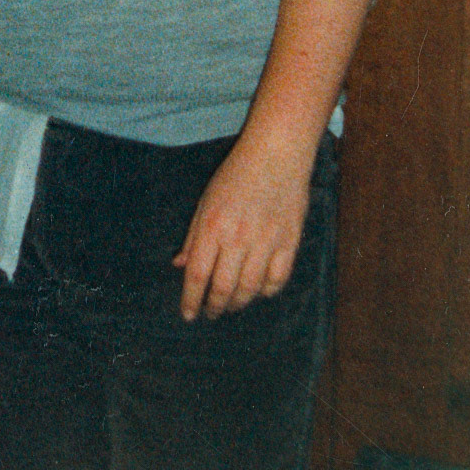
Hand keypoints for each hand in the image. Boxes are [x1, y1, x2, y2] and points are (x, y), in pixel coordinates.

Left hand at [173, 134, 312, 320]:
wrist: (276, 155)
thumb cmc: (236, 175)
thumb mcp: (206, 201)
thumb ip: (194, 236)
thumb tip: (180, 265)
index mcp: (212, 227)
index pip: (197, 274)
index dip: (190, 299)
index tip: (188, 314)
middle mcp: (238, 238)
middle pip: (223, 288)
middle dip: (214, 307)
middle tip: (210, 313)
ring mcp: (266, 242)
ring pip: (250, 289)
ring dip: (238, 303)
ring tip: (231, 305)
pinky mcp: (290, 242)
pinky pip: (277, 280)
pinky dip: (266, 291)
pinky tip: (258, 291)